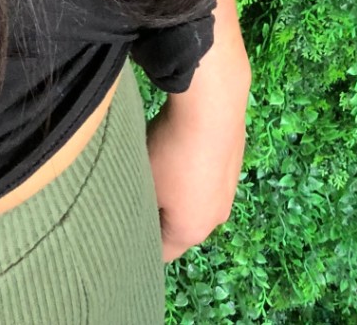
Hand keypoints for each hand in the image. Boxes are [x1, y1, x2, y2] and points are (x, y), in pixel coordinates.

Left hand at [144, 71, 247, 262]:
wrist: (214, 104)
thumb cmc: (171, 150)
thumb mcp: (143, 181)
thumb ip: (135, 205)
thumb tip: (132, 210)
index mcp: (192, 231)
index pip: (162, 252)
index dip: (140, 240)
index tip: (122, 220)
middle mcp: (216, 217)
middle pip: (180, 225)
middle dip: (158, 211)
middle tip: (135, 186)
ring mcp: (229, 188)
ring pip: (194, 197)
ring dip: (177, 187)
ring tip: (157, 161)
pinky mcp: (234, 160)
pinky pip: (206, 174)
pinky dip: (192, 167)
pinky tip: (179, 144)